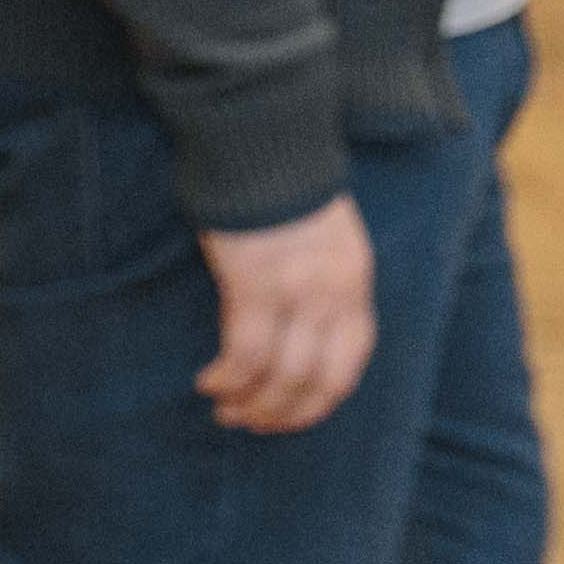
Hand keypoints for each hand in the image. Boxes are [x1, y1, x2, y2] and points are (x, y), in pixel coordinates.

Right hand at [198, 194, 376, 433]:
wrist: (259, 139)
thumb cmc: (279, 185)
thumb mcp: (322, 238)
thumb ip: (320, 282)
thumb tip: (297, 330)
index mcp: (354, 283)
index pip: (349, 364)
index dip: (320, 402)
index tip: (290, 417)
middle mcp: (334, 294)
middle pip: (317, 379)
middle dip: (283, 413)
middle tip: (251, 423)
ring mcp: (296, 291)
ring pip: (282, 374)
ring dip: (252, 403)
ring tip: (225, 411)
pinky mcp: (254, 283)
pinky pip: (246, 351)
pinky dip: (229, 378)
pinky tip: (209, 383)